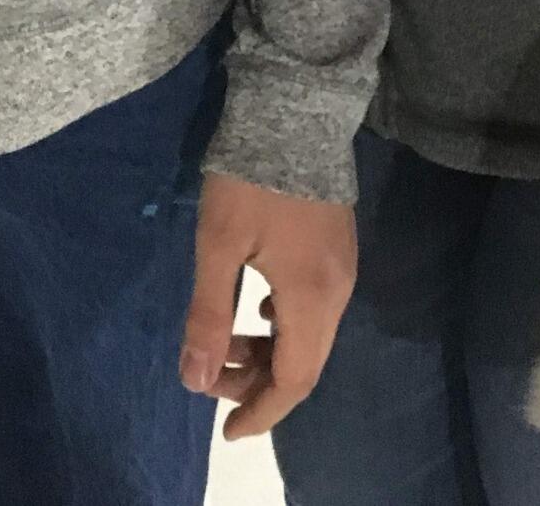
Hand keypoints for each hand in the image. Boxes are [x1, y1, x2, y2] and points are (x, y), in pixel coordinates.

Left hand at [180, 171, 355, 437]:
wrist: (293, 108)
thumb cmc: (250, 177)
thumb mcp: (218, 244)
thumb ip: (209, 314)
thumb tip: (195, 380)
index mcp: (312, 296)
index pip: (294, 380)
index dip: (260, 411)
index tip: (226, 431)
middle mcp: (338, 289)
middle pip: (305, 361)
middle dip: (257, 381)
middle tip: (210, 374)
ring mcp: (344, 266)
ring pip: (311, 334)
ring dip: (269, 350)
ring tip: (225, 339)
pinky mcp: (339, 246)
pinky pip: (317, 306)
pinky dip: (284, 323)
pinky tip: (258, 307)